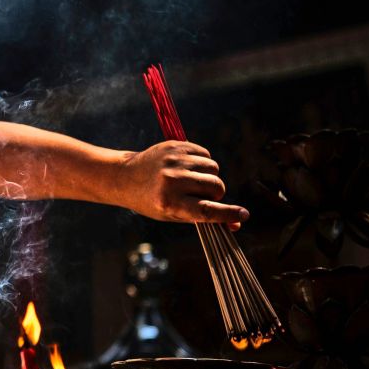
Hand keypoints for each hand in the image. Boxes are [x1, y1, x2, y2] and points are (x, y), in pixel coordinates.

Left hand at [119, 141, 248, 228]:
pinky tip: (188, 168)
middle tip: (200, 195)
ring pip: (214, 169)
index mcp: (169, 202)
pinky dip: (202, 163)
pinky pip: (206, 155)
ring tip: (192, 181)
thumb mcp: (173, 214)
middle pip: (216, 187)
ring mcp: (174, 161)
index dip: (228, 214)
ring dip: (209, 177)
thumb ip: (204, 218)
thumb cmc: (152, 201)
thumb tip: (236, 223)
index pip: (206, 210)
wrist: (125, 177)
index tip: (244, 215)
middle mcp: (172, 181)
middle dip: (216, 193)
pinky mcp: (176, 146)